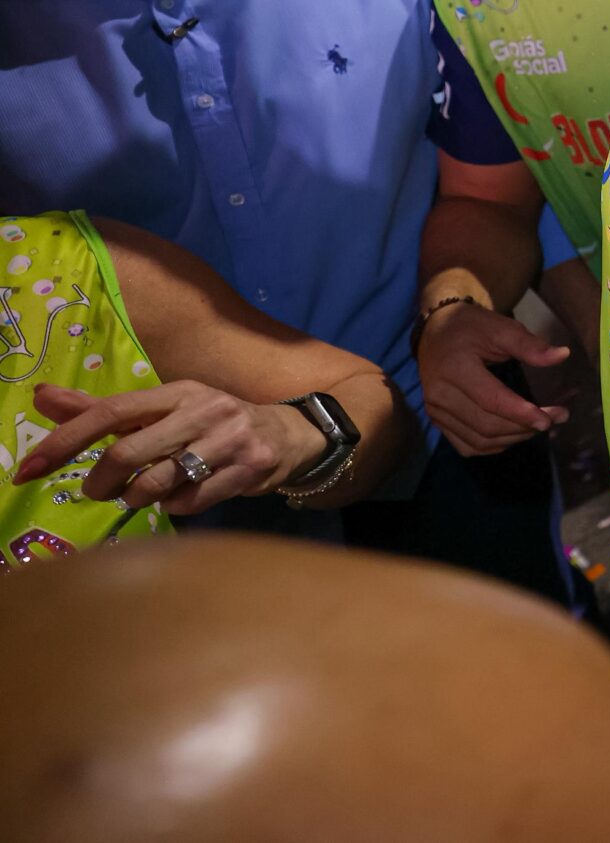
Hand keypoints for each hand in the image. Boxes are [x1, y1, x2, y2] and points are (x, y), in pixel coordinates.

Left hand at [11, 381, 321, 513]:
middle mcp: (205, 409)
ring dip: (138, 498)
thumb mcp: (164, 409)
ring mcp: (230, 439)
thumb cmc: (213, 423)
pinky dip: (175, 507)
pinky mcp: (250, 468)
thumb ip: (103, 409)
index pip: (111, 411)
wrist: (291, 434)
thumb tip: (41, 396)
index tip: (28, 469)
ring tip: (142, 495)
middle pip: (128, 453)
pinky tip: (182, 497)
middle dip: (101, 482)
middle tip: (97, 492)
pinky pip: (191, 502)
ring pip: (158, 483)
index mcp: (178, 392)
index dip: (65, 440)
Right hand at [418, 299, 572, 455]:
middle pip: (486, 425)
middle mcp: (440, 395)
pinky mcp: (437, 421)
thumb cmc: (471, 327)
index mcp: (455, 369)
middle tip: (557, 418)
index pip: (491, 400)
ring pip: (479, 440)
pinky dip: (495, 445)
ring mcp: (435, 411)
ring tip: (540, 425)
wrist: (436, 332)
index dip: (521, 413)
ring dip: (514, 438)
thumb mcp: (500, 327)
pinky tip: (515, 433)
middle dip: (525, 427)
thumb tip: (563, 355)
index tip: (551, 418)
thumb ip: (529, 345)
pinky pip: (467, 446)